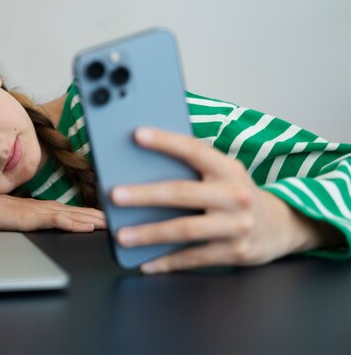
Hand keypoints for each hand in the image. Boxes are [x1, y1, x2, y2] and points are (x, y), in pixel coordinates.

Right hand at [0, 194, 105, 232]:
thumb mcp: (20, 217)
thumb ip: (34, 219)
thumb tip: (46, 222)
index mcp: (44, 207)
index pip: (74, 210)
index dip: (93, 213)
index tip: (109, 217)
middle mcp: (47, 206)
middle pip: (80, 211)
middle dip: (101, 215)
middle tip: (122, 218)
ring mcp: (41, 211)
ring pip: (74, 214)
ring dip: (94, 219)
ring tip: (112, 223)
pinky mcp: (33, 217)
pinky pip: (59, 220)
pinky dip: (75, 223)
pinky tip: (88, 226)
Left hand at [111, 128, 333, 273]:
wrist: (281, 225)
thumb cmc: (236, 194)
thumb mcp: (224, 174)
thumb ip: (193, 168)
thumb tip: (142, 166)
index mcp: (228, 169)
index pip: (194, 150)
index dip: (165, 141)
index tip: (136, 135)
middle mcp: (235, 196)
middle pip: (183, 193)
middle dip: (145, 195)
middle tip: (115, 195)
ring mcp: (237, 226)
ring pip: (185, 230)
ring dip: (150, 234)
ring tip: (122, 236)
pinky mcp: (235, 252)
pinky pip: (194, 258)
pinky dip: (167, 261)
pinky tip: (145, 262)